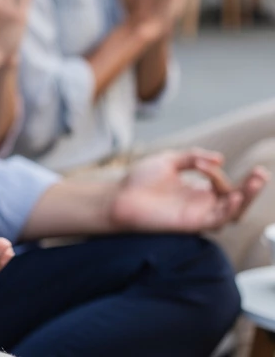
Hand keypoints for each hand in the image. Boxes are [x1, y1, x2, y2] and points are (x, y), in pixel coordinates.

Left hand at [110, 149, 269, 233]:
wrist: (119, 196)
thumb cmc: (140, 180)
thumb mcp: (169, 160)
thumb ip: (193, 157)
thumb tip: (221, 158)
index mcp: (197, 190)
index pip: (221, 183)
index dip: (216, 172)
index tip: (202, 163)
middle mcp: (202, 204)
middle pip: (236, 200)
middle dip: (251, 188)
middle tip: (261, 174)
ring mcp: (198, 215)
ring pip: (232, 212)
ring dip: (245, 198)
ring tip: (255, 182)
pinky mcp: (192, 224)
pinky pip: (217, 221)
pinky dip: (228, 210)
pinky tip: (235, 198)